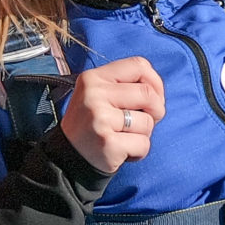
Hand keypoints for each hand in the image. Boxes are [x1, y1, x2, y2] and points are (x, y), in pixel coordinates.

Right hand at [60, 57, 164, 173]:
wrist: (67, 158)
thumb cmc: (92, 125)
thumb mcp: (99, 96)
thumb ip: (124, 86)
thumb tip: (157, 90)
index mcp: (93, 78)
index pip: (139, 65)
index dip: (155, 82)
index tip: (153, 98)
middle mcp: (94, 94)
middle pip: (148, 94)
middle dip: (156, 111)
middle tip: (142, 123)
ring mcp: (99, 118)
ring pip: (148, 121)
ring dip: (144, 134)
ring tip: (124, 138)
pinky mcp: (107, 142)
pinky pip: (143, 144)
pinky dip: (139, 152)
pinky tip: (122, 152)